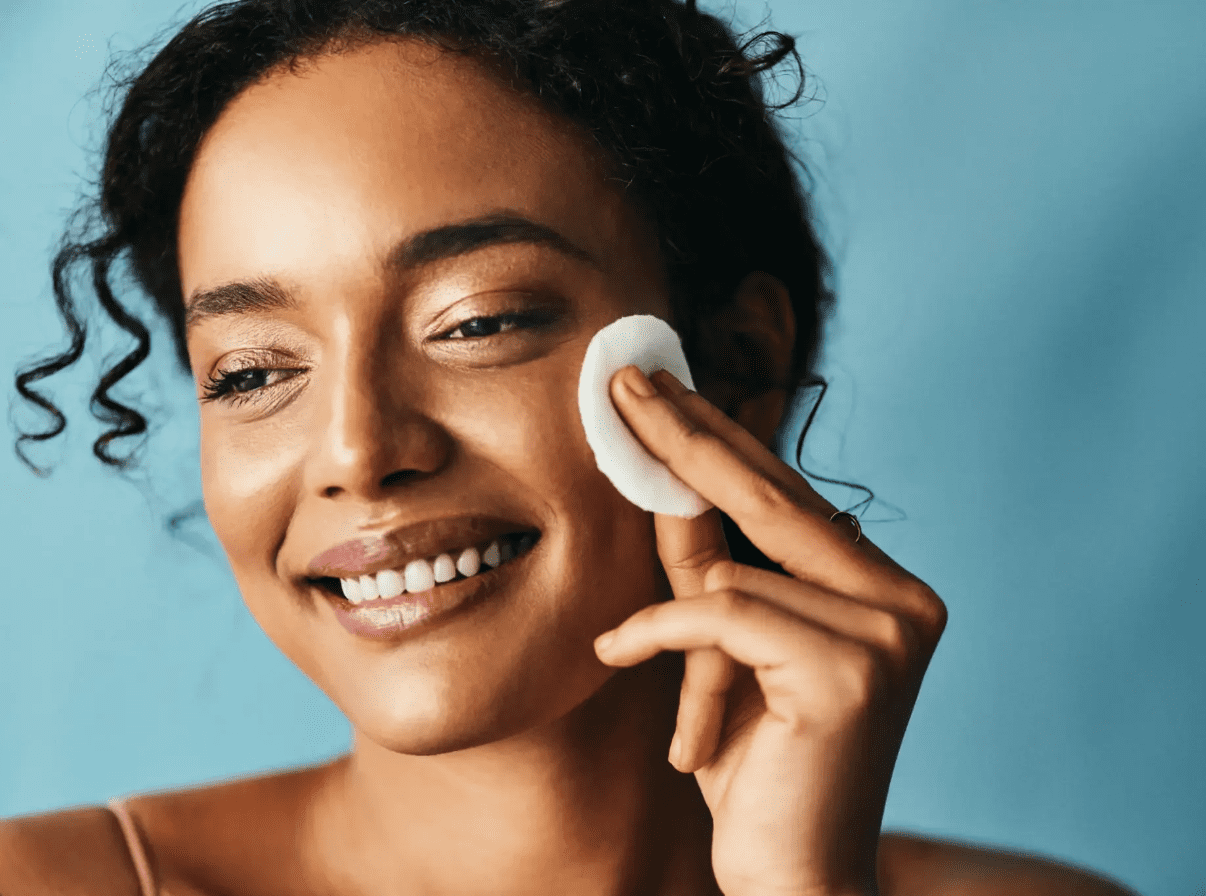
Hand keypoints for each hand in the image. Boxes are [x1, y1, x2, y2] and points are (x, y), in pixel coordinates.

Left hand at [594, 366, 946, 895]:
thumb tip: (662, 475)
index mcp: (886, 589)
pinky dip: (658, 633)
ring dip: (667, 616)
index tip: (661, 386)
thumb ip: (706, 567)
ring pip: (734, 573)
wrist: (792, 874)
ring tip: (625, 649)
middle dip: (686, 437)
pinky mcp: (851, 672)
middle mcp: (905, 601)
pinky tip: (616, 653)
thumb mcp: (722, 650)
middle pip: (772, 499)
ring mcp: (888, 634)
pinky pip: (720, 617)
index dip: (719, 436)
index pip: (790, 495)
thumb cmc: (755, 764)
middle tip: (623, 382)